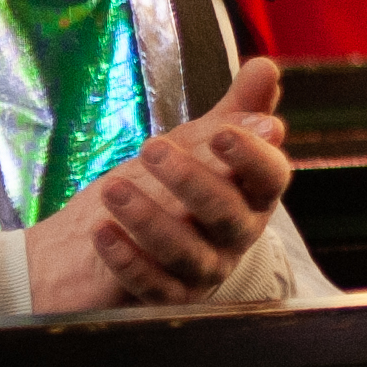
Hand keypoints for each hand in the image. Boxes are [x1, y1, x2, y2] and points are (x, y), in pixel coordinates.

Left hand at [26, 56, 291, 312]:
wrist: (95, 242)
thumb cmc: (158, 188)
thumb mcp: (195, 143)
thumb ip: (235, 111)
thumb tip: (266, 67)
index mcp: (250, 196)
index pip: (271, 178)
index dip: (252, 156)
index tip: (222, 132)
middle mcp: (233, 237)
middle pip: (229, 216)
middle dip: (193, 181)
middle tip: (151, 147)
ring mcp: (201, 272)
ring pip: (187, 252)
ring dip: (150, 219)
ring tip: (114, 187)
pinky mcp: (163, 299)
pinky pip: (150, 286)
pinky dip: (126, 259)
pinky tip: (101, 231)